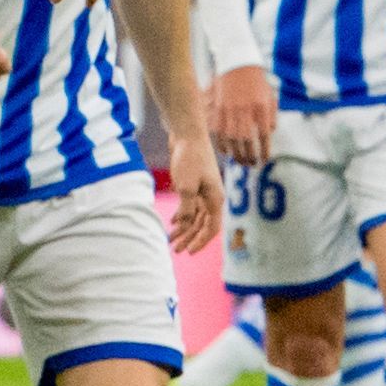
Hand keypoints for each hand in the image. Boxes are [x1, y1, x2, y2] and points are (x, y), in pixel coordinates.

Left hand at [165, 128, 219, 254]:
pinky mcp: (194, 184)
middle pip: (202, 225)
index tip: (188, 252)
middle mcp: (212, 197)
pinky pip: (190, 206)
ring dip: (184, 228)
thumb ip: (187, 209)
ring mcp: (203, 190)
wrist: (186, 133)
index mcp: (215, 200)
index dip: (200, 242)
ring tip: (170, 239)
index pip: (211, 228)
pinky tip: (173, 222)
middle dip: (189, 238)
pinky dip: (182, 215)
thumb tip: (186, 224)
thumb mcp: (186, 187)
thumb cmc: (189, 158)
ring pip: (195, 216)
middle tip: (175, 250)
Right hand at [204, 66, 275, 169]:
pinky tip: (226, 151)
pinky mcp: (218, 113)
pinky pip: (218, 135)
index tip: (264, 160)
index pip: (264, 138)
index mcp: (261, 111)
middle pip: (248, 144)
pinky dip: (222, 146)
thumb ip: (271, 116)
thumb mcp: (270, 98)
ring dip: (236, 155)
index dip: (264, 152)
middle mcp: (245, 114)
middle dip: (250, 157)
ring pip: (232, 142)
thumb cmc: (256, 82)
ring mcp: (230, 114)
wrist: (237, 65)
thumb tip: (270, 132)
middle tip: (251, 164)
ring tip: (240, 161)